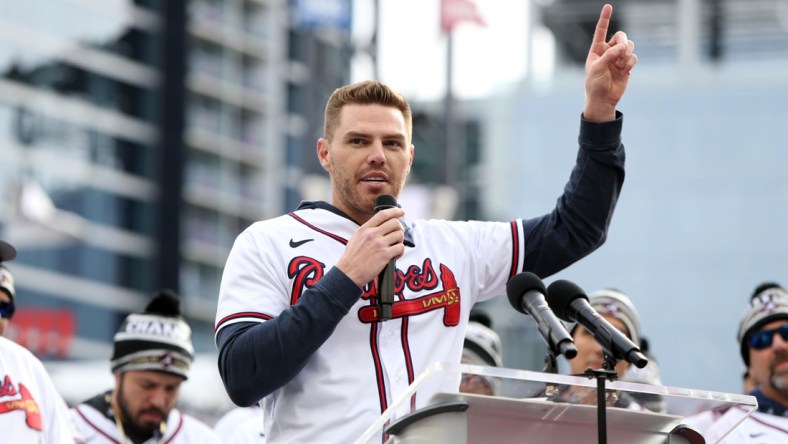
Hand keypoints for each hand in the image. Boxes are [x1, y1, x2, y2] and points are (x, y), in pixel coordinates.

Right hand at [335, 207, 405, 287]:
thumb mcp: (355, 238)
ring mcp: (379, 244)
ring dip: (400, 240)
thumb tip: (379, 227)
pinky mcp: (385, 255)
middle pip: (395, 223)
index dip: (395, 211)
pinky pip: (400, 247)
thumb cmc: (351, 258)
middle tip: (398, 234)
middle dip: (400, 228)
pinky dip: (401, 251)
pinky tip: (395, 255)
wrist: (348, 273)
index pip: (383, 214)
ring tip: (395, 246)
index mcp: (365, 229)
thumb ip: (367, 231)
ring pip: (399, 234)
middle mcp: (372, 234)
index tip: (401, 212)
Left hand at [583, 4, 636, 121]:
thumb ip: (609, 55)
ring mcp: (618, 58)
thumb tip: (622, 47)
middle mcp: (608, 51)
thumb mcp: (597, 68)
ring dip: (627, 52)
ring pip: (629, 45)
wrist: (603, 99)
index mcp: (597, 50)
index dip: (605, 18)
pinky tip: (625, 70)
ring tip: (622, 63)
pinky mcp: (627, 66)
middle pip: (620, 36)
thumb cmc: (595, 84)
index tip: (608, 6)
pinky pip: (633, 57)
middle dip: (622, 41)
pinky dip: (630, 62)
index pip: (601, 31)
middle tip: (620, 51)